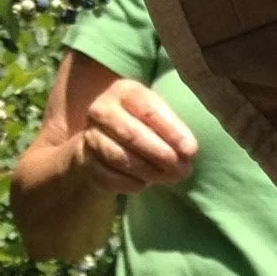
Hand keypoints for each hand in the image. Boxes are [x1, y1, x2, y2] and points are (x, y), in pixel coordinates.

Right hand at [76, 77, 197, 195]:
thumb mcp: (157, 116)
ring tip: (169, 178)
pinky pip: (108, 177)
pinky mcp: (85, 160)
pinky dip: (130, 183)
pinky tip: (145, 184)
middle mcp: (102, 110)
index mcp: (125, 91)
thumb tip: (188, 152)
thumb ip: (173, 129)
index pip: (149, 110)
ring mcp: (90, 135)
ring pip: (120, 157)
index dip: (172, 131)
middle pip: (132, 134)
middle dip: (162, 155)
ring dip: (149, 172)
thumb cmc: (142, 125)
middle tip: (183, 170)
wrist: (104, 140)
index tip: (191, 151)